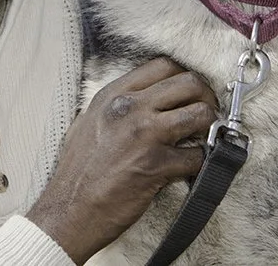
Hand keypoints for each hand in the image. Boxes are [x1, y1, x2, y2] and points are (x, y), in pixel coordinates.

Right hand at [28, 58, 217, 263]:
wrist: (68, 212)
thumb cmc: (77, 173)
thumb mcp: (90, 122)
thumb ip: (117, 105)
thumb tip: (146, 99)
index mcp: (113, 95)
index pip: (163, 66)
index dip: (183, 77)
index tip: (189, 92)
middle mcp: (130, 108)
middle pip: (189, 83)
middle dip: (205, 97)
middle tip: (206, 113)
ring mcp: (145, 135)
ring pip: (201, 113)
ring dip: (209, 127)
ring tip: (202, 138)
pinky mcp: (157, 165)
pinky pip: (197, 156)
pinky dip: (199, 163)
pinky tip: (188, 168)